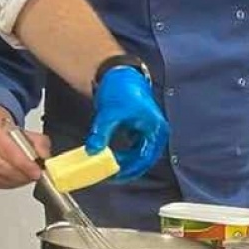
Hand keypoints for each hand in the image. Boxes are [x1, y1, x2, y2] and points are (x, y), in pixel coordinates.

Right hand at [0, 105, 47, 189]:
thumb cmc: (7, 134)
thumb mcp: (28, 133)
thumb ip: (40, 144)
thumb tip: (44, 157)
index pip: (10, 152)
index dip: (25, 165)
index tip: (37, 172)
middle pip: (4, 168)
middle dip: (23, 175)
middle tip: (35, 176)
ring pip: (2, 178)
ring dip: (18, 180)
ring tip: (28, 176)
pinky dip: (11, 184)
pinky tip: (18, 178)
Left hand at [84, 66, 168, 181]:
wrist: (118, 73)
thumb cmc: (120, 89)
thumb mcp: (109, 113)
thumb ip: (101, 133)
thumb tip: (92, 150)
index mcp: (155, 129)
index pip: (144, 158)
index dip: (129, 170)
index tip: (113, 175)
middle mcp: (155, 132)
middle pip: (143, 159)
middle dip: (126, 169)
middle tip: (109, 176)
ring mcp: (148, 131)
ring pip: (138, 155)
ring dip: (124, 163)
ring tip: (108, 168)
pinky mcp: (139, 129)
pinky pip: (133, 148)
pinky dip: (122, 154)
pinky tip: (109, 156)